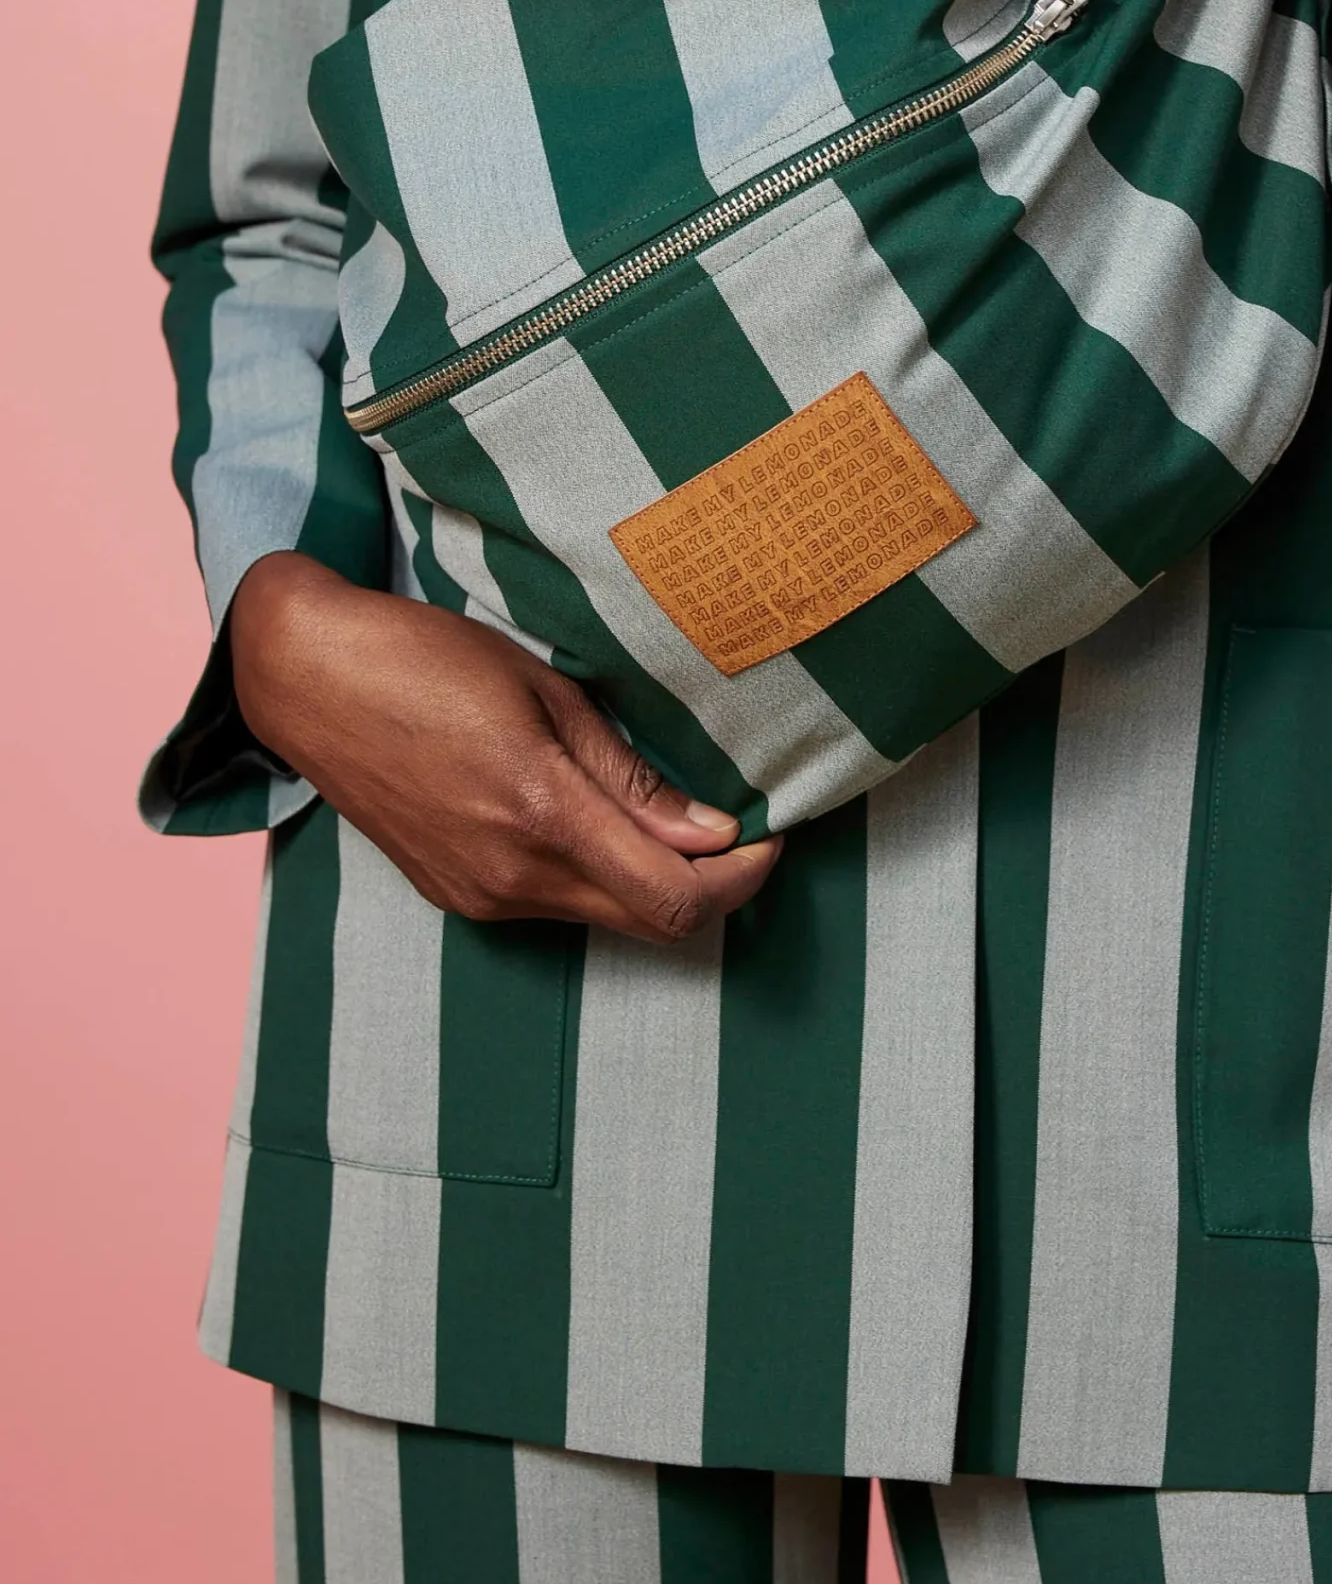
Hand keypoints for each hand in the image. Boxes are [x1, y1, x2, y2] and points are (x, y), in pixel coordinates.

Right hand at [229, 552, 780, 942]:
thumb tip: (707, 830)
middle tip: (740, 831)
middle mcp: (511, 878)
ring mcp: (478, 896)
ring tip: (672, 815)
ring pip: (603, 918)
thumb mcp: (545, 692)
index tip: (770, 833)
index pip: (677, 899)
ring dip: (654, 882)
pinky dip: (599, 878)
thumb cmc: (426, 659)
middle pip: (650, 925)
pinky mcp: (455, 894)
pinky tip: (602, 822)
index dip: (743, 878)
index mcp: (542, 818)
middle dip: (712, 887)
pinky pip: (554, 906)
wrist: (308, 678)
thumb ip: (627, 775)